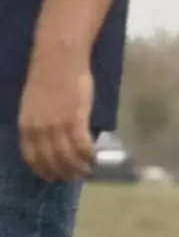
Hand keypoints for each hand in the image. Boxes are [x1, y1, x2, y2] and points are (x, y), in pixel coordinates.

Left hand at [18, 50, 96, 182]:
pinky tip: (94, 158)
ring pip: (67, 157)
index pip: (32, 158)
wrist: (59, 59)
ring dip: (77, 167)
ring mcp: (58, 125)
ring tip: (86, 170)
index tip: (53, 177)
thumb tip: (48, 138)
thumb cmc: (47, 76)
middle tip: (73, 177)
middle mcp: (40, 130)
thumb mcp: (32, 104)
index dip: (43, 170)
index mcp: (26, 126)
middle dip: (62, 173)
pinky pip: (82, 146)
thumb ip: (37, 122)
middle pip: (51, 161)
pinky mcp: (76, 119)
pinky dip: (88, 155)